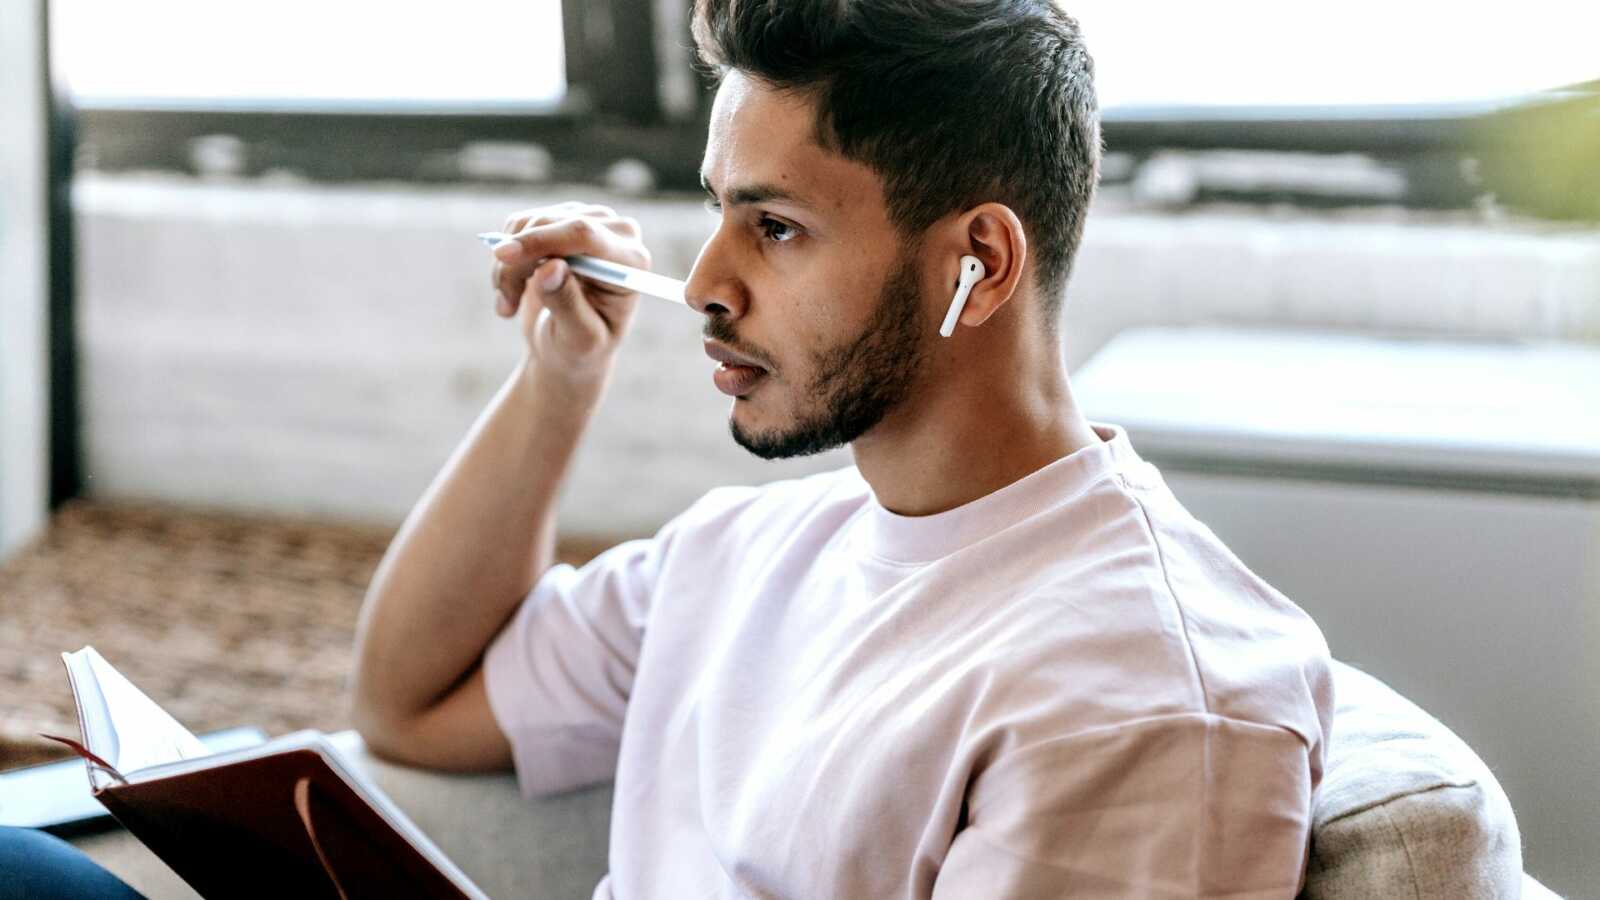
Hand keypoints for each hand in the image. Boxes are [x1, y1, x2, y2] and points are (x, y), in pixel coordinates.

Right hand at [489, 202, 649, 382]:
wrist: (569, 346)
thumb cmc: (580, 349)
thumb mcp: (578, 340)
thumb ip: (567, 304)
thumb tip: (550, 266)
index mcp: (631, 261)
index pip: (583, 233)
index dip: (540, 241)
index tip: (503, 257)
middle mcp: (616, 233)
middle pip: (551, 224)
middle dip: (516, 264)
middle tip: (505, 305)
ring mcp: (588, 220)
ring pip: (527, 224)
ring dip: (508, 266)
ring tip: (509, 303)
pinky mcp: (561, 218)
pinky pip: (519, 225)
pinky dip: (507, 259)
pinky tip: (512, 289)